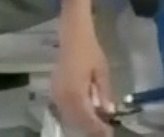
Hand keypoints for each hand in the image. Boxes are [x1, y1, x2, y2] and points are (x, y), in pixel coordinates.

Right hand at [49, 14, 114, 135]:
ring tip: (99, 123)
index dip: (98, 128)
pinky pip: (65, 109)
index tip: (109, 133)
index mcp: (75, 93)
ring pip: (69, 117)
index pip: (87, 118)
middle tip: (105, 130)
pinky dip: (76, 114)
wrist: (72, 36)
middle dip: (91, 127)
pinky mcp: (54, 91)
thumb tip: (109, 112)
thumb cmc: (90, 51)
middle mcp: (63, 97)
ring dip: (83, 122)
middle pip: (77, 121)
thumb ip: (104, 93)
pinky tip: (87, 112)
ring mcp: (56, 94)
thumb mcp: (102, 72)